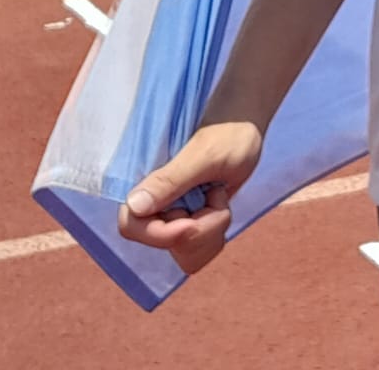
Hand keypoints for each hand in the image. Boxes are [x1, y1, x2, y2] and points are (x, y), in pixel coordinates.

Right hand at [116, 121, 262, 274]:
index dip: (161, 234)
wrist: (247, 125)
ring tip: (219, 196)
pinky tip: (221, 205)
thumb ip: (170, 180)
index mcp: (147, 182)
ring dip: (210, 230)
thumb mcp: (204, 155)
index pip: (131, 226)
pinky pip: (198, 250)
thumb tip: (133, 206)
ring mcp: (174, 213)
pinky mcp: (191, 220)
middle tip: (216, 196)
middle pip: (164, 244)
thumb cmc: (227, 131)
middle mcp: (155, 202)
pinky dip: (215, 234)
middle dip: (199, 230)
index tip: (192, 222)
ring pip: (184, 252)